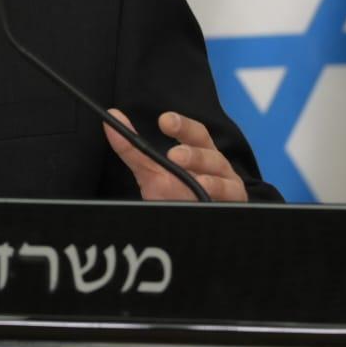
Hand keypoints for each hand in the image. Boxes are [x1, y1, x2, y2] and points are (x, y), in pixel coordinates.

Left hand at [103, 108, 246, 201]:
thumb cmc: (175, 194)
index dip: (182, 125)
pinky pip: (230, 195)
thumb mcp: (150, 171)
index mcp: (199, 151)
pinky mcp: (234, 202)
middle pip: (209, 151)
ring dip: (204, 173)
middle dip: (192, 153)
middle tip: (173, 155)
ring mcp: (227, 183)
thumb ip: (132, 148)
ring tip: (187, 174)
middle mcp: (215, 164)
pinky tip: (205, 189)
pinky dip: (218, 190)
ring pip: (220, 173)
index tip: (163, 121)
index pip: (194, 133)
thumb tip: (110, 119)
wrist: (190, 227)